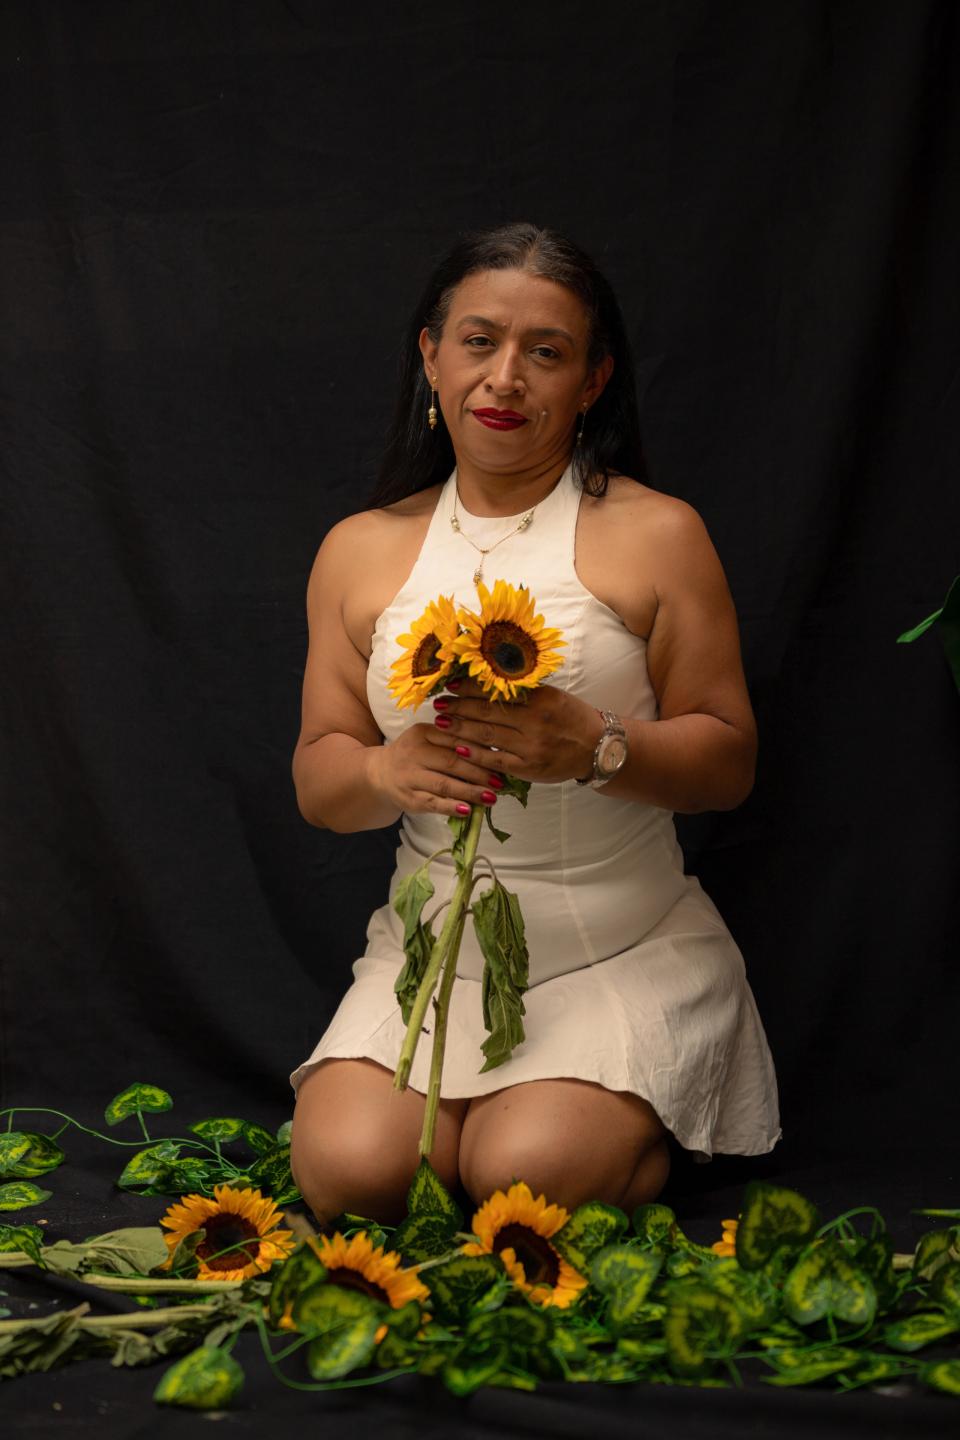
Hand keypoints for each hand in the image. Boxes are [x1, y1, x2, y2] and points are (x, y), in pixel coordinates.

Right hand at [369, 709, 505, 818]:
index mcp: (422, 732)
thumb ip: (454, 740)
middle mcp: (413, 752)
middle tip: (500, 781)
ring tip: (491, 797)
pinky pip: (433, 803)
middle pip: (452, 762)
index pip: (455, 739)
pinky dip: (451, 807)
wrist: (379, 773)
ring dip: (470, 792)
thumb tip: (493, 750)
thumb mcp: (428, 739)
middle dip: (479, 772)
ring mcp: (409, 776)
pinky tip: (468, 810)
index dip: (479, 749)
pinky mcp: (408, 798)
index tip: (500, 757)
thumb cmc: (414, 755)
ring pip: (444, 784)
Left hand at [429, 681, 601, 784]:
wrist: (598, 748)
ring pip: (487, 735)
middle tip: (438, 704)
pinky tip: (458, 748)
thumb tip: (488, 682)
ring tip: (440, 723)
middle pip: (486, 712)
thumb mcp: (552, 696)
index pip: (496, 691)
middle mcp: (534, 720)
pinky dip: (475, 754)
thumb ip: (524, 692)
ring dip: (460, 728)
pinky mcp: (529, 767)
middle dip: (458, 707)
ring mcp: (530, 745)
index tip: (450, 685)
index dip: (469, 688)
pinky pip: (496, 760)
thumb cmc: (572, 718)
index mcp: (539, 698)